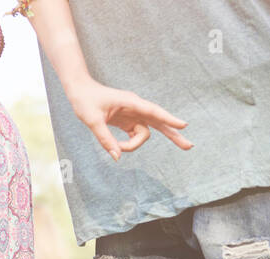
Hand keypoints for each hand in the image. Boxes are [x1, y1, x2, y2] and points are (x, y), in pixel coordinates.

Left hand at [67, 79, 191, 158]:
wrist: (80, 91)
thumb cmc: (85, 101)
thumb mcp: (92, 121)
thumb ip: (105, 139)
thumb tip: (117, 156)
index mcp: (131, 102)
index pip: (154, 112)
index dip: (169, 119)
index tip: (183, 125)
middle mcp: (136, 108)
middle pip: (160, 122)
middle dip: (173, 134)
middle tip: (190, 146)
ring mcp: (133, 115)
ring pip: (145, 133)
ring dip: (133, 145)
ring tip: (117, 148)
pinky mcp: (127, 121)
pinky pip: (135, 136)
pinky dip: (128, 144)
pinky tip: (119, 147)